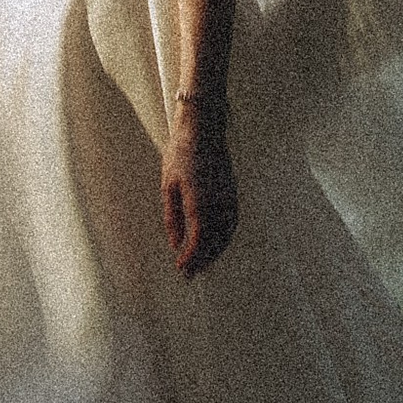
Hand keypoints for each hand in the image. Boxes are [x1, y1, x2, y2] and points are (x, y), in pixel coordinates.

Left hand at [160, 100, 237, 278]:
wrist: (203, 129)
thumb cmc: (180, 154)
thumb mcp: (168, 185)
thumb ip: (173, 217)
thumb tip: (175, 242)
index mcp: (200, 203)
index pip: (198, 241)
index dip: (191, 258)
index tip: (182, 269)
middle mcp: (219, 204)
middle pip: (215, 242)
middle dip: (203, 260)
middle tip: (190, 273)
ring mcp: (229, 198)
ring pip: (226, 235)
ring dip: (215, 252)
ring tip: (202, 263)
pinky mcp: (233, 193)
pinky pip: (232, 224)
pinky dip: (224, 238)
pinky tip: (216, 242)